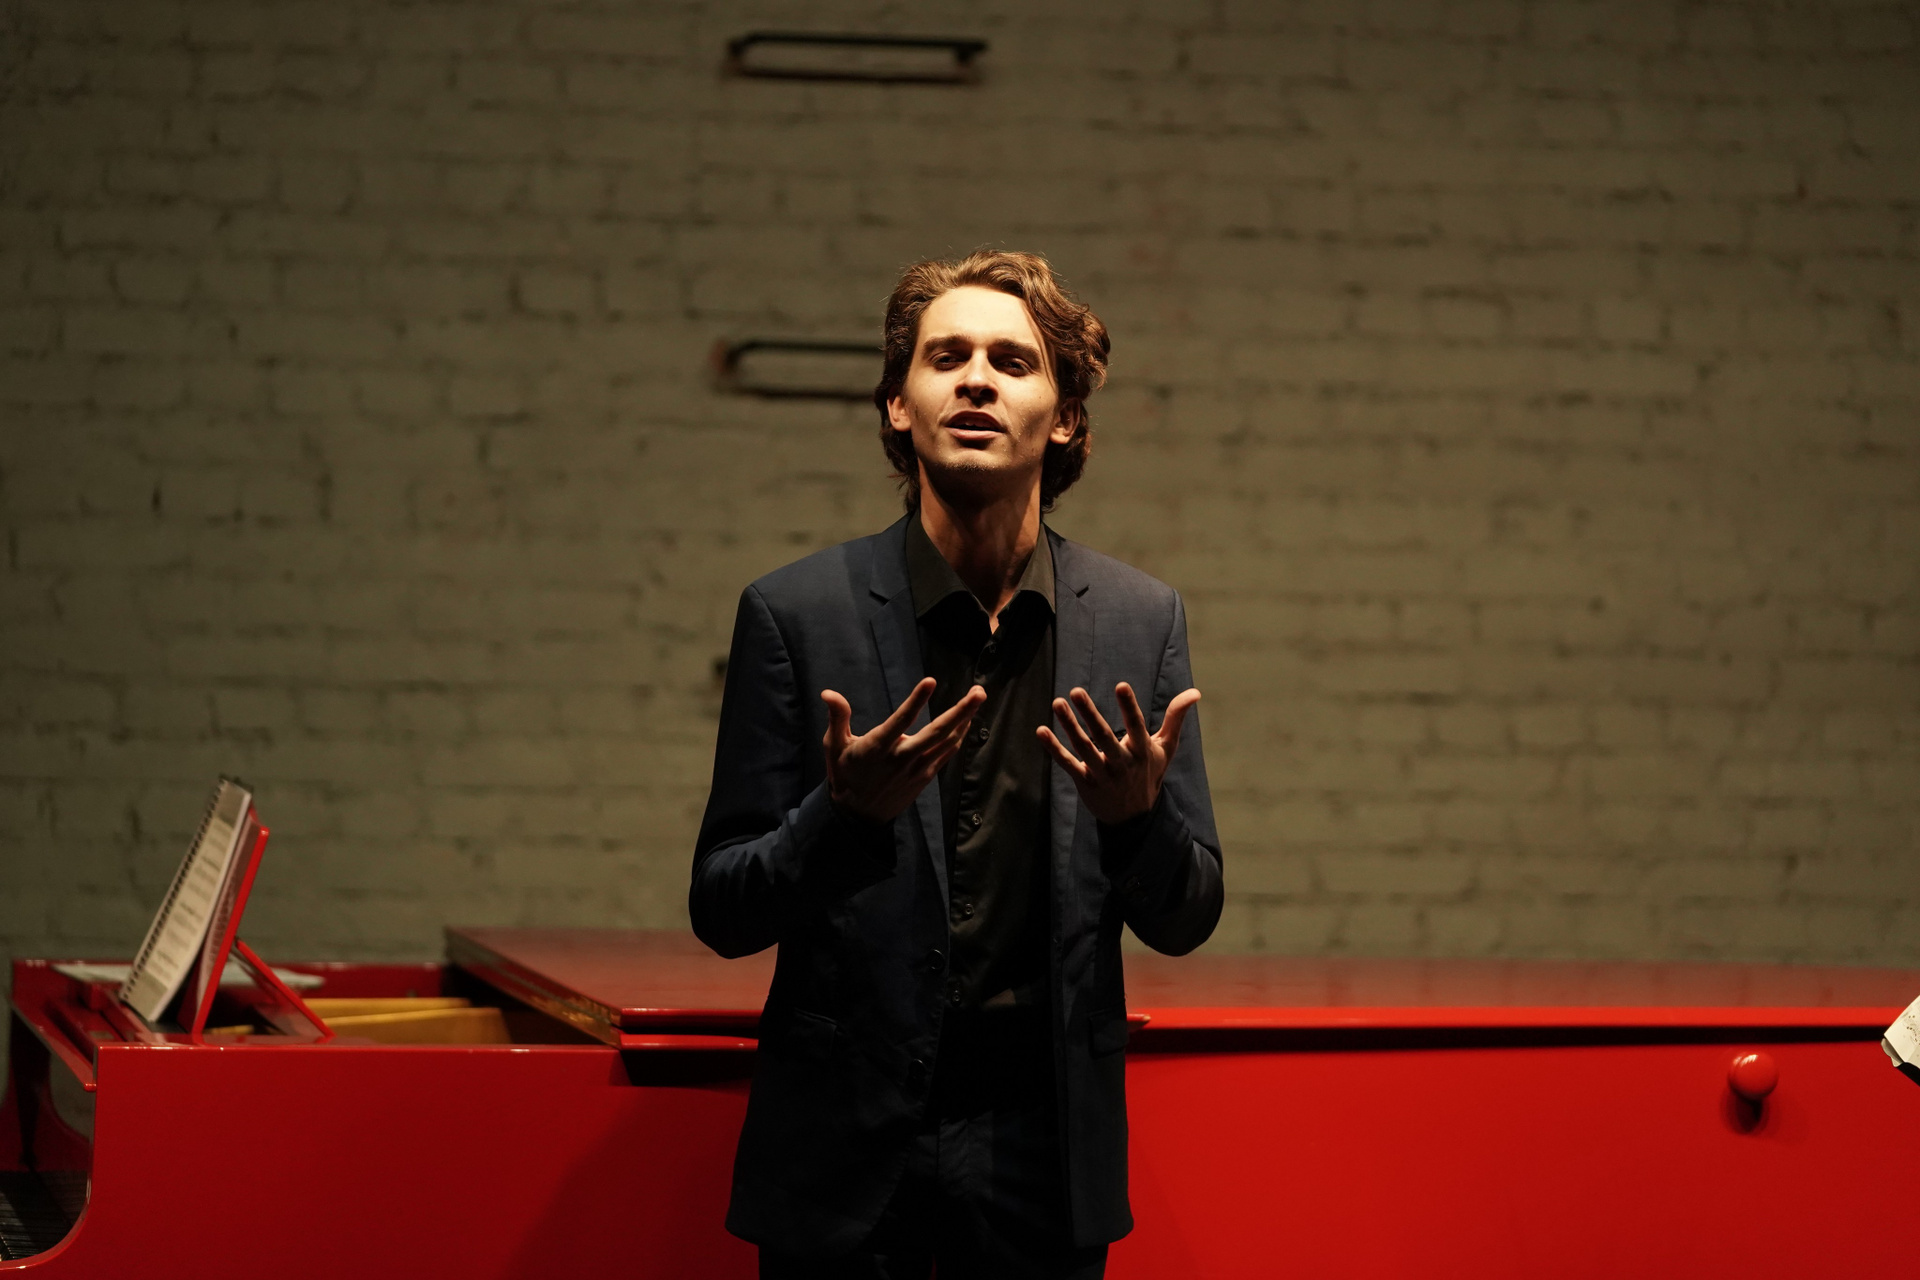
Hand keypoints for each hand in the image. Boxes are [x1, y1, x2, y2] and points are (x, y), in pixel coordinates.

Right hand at [822, 678, 986, 822]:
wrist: (858, 816)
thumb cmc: (845, 774)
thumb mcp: (834, 746)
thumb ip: (837, 717)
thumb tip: (828, 693)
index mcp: (878, 747)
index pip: (901, 720)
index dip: (916, 700)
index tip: (931, 681)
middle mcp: (901, 758)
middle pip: (937, 732)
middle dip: (960, 711)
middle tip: (979, 691)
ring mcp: (916, 769)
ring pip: (947, 742)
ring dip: (965, 720)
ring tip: (978, 698)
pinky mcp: (925, 776)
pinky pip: (946, 753)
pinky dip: (959, 737)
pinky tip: (966, 722)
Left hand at [1038, 683, 1199, 824]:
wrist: (1134, 818)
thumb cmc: (1149, 773)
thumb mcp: (1165, 748)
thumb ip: (1175, 718)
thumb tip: (1195, 692)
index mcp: (1142, 752)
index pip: (1136, 726)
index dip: (1129, 707)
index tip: (1121, 685)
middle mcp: (1122, 763)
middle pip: (1104, 736)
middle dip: (1090, 714)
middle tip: (1076, 691)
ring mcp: (1102, 774)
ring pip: (1084, 748)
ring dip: (1069, 726)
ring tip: (1057, 703)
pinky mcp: (1085, 783)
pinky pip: (1068, 764)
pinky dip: (1054, 748)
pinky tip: (1041, 731)